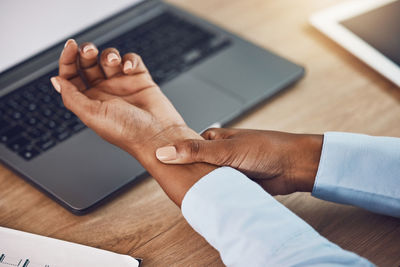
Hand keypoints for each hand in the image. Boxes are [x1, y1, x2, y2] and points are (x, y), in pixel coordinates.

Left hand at [52, 39, 187, 153]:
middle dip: (87, 53)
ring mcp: (122, 84)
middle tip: (90, 51)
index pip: (72, 76)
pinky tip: (129, 69)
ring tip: (114, 62)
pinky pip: (131, 60)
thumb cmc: (128, 132)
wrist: (158, 135)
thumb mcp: (92, 115)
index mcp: (89, 101)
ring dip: (109, 55)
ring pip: (109, 58)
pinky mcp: (140, 79)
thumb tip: (56, 81)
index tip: (71, 46)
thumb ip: (72, 97)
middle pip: (88, 63)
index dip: (68, 60)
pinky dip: (129, 60)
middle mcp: (104, 91)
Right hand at [155, 128, 322, 194]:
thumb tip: (164, 152)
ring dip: (205, 188)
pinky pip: (219, 192)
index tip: (163, 172)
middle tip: (179, 190)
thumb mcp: (226, 150)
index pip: (185, 151)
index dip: (174, 162)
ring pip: (206, 182)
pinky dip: (216, 196)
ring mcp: (226, 170)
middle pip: (194, 169)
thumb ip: (195, 151)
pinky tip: (210, 202)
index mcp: (212, 139)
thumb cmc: (266, 148)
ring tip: (193, 197)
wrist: (294, 166)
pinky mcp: (234, 185)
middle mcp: (217, 155)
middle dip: (190, 179)